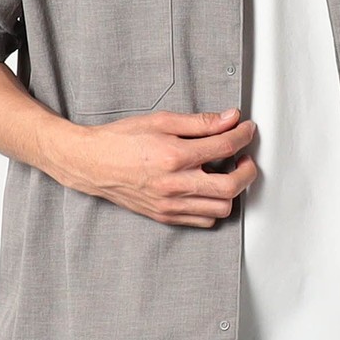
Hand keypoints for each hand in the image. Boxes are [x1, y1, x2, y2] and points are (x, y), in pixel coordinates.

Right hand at [64, 108, 257, 227]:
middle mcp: (175, 184)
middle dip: (248, 170)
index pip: (225, 147)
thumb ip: (199, 122)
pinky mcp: (165, 216)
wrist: (92, 163)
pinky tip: (208, 189)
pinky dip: (213, 206)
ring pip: (221, 208)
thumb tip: (229, 118)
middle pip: (232, 186)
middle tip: (245, 157)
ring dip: (232, 190)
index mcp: (175, 156)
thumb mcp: (161, 121)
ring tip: (227, 173)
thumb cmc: (122, 140)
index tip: (246, 129)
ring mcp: (171, 204)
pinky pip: (203, 220)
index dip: (243, 135)